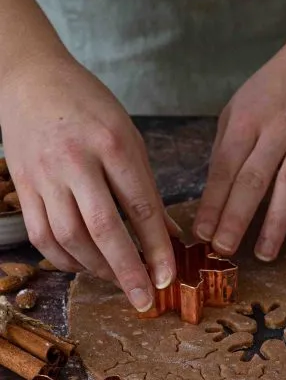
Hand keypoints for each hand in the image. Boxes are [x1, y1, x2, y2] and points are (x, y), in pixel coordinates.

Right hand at [0, 54, 175, 310]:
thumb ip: (146, 185)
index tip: (169, 276)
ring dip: (97, 269)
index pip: (140, 205)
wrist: (31, 79)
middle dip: (127, 270)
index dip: (156, 246)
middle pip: (103, 228)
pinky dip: (64, 259)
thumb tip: (168, 234)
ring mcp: (44, 176)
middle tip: (145, 301)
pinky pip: (42, 235)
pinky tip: (84, 268)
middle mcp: (76, 161)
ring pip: (70, 237)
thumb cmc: (88, 104)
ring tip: (119, 283)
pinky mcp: (22, 187)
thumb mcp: (127, 134)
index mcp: (112, 143)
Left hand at [195, 0, 285, 257]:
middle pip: (254, 179)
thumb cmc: (277, 85)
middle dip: (237, 218)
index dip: (214, 202)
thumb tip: (214, 191)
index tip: (203, 233)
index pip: (225, 167)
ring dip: (277, 222)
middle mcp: (279, 126)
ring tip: (265, 253)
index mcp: (247, 118)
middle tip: (225, 250)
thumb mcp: (241, 105)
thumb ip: (227, 144)